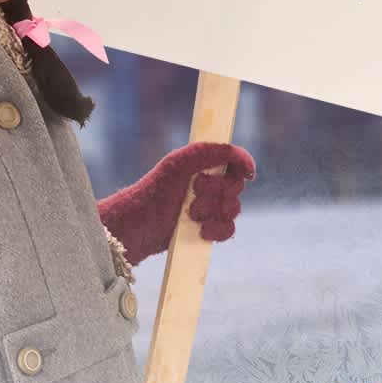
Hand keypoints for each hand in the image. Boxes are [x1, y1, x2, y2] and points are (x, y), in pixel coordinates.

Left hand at [97, 141, 257, 263]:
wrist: (138, 228)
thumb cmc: (154, 192)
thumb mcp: (179, 164)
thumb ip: (210, 151)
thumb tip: (242, 156)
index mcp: (202, 165)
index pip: (234, 162)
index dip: (240, 167)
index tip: (244, 173)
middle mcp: (207, 186)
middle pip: (236, 187)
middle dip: (218, 192)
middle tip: (195, 192)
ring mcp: (208, 209)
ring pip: (233, 209)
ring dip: (215, 212)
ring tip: (192, 214)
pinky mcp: (207, 231)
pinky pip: (228, 230)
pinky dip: (218, 230)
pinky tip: (202, 231)